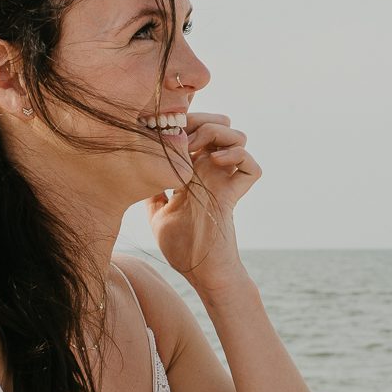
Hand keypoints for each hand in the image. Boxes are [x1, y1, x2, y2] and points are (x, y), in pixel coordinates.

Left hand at [147, 113, 261, 291]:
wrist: (200, 272)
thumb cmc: (180, 249)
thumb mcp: (157, 215)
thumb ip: (154, 195)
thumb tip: (139, 179)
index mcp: (194, 172)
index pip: (196, 132)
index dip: (185, 121)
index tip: (165, 125)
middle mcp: (212, 172)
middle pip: (220, 125)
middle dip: (201, 120)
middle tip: (182, 131)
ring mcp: (226, 182)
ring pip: (239, 138)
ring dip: (218, 134)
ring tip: (197, 146)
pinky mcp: (236, 195)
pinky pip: (251, 166)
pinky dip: (237, 157)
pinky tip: (215, 162)